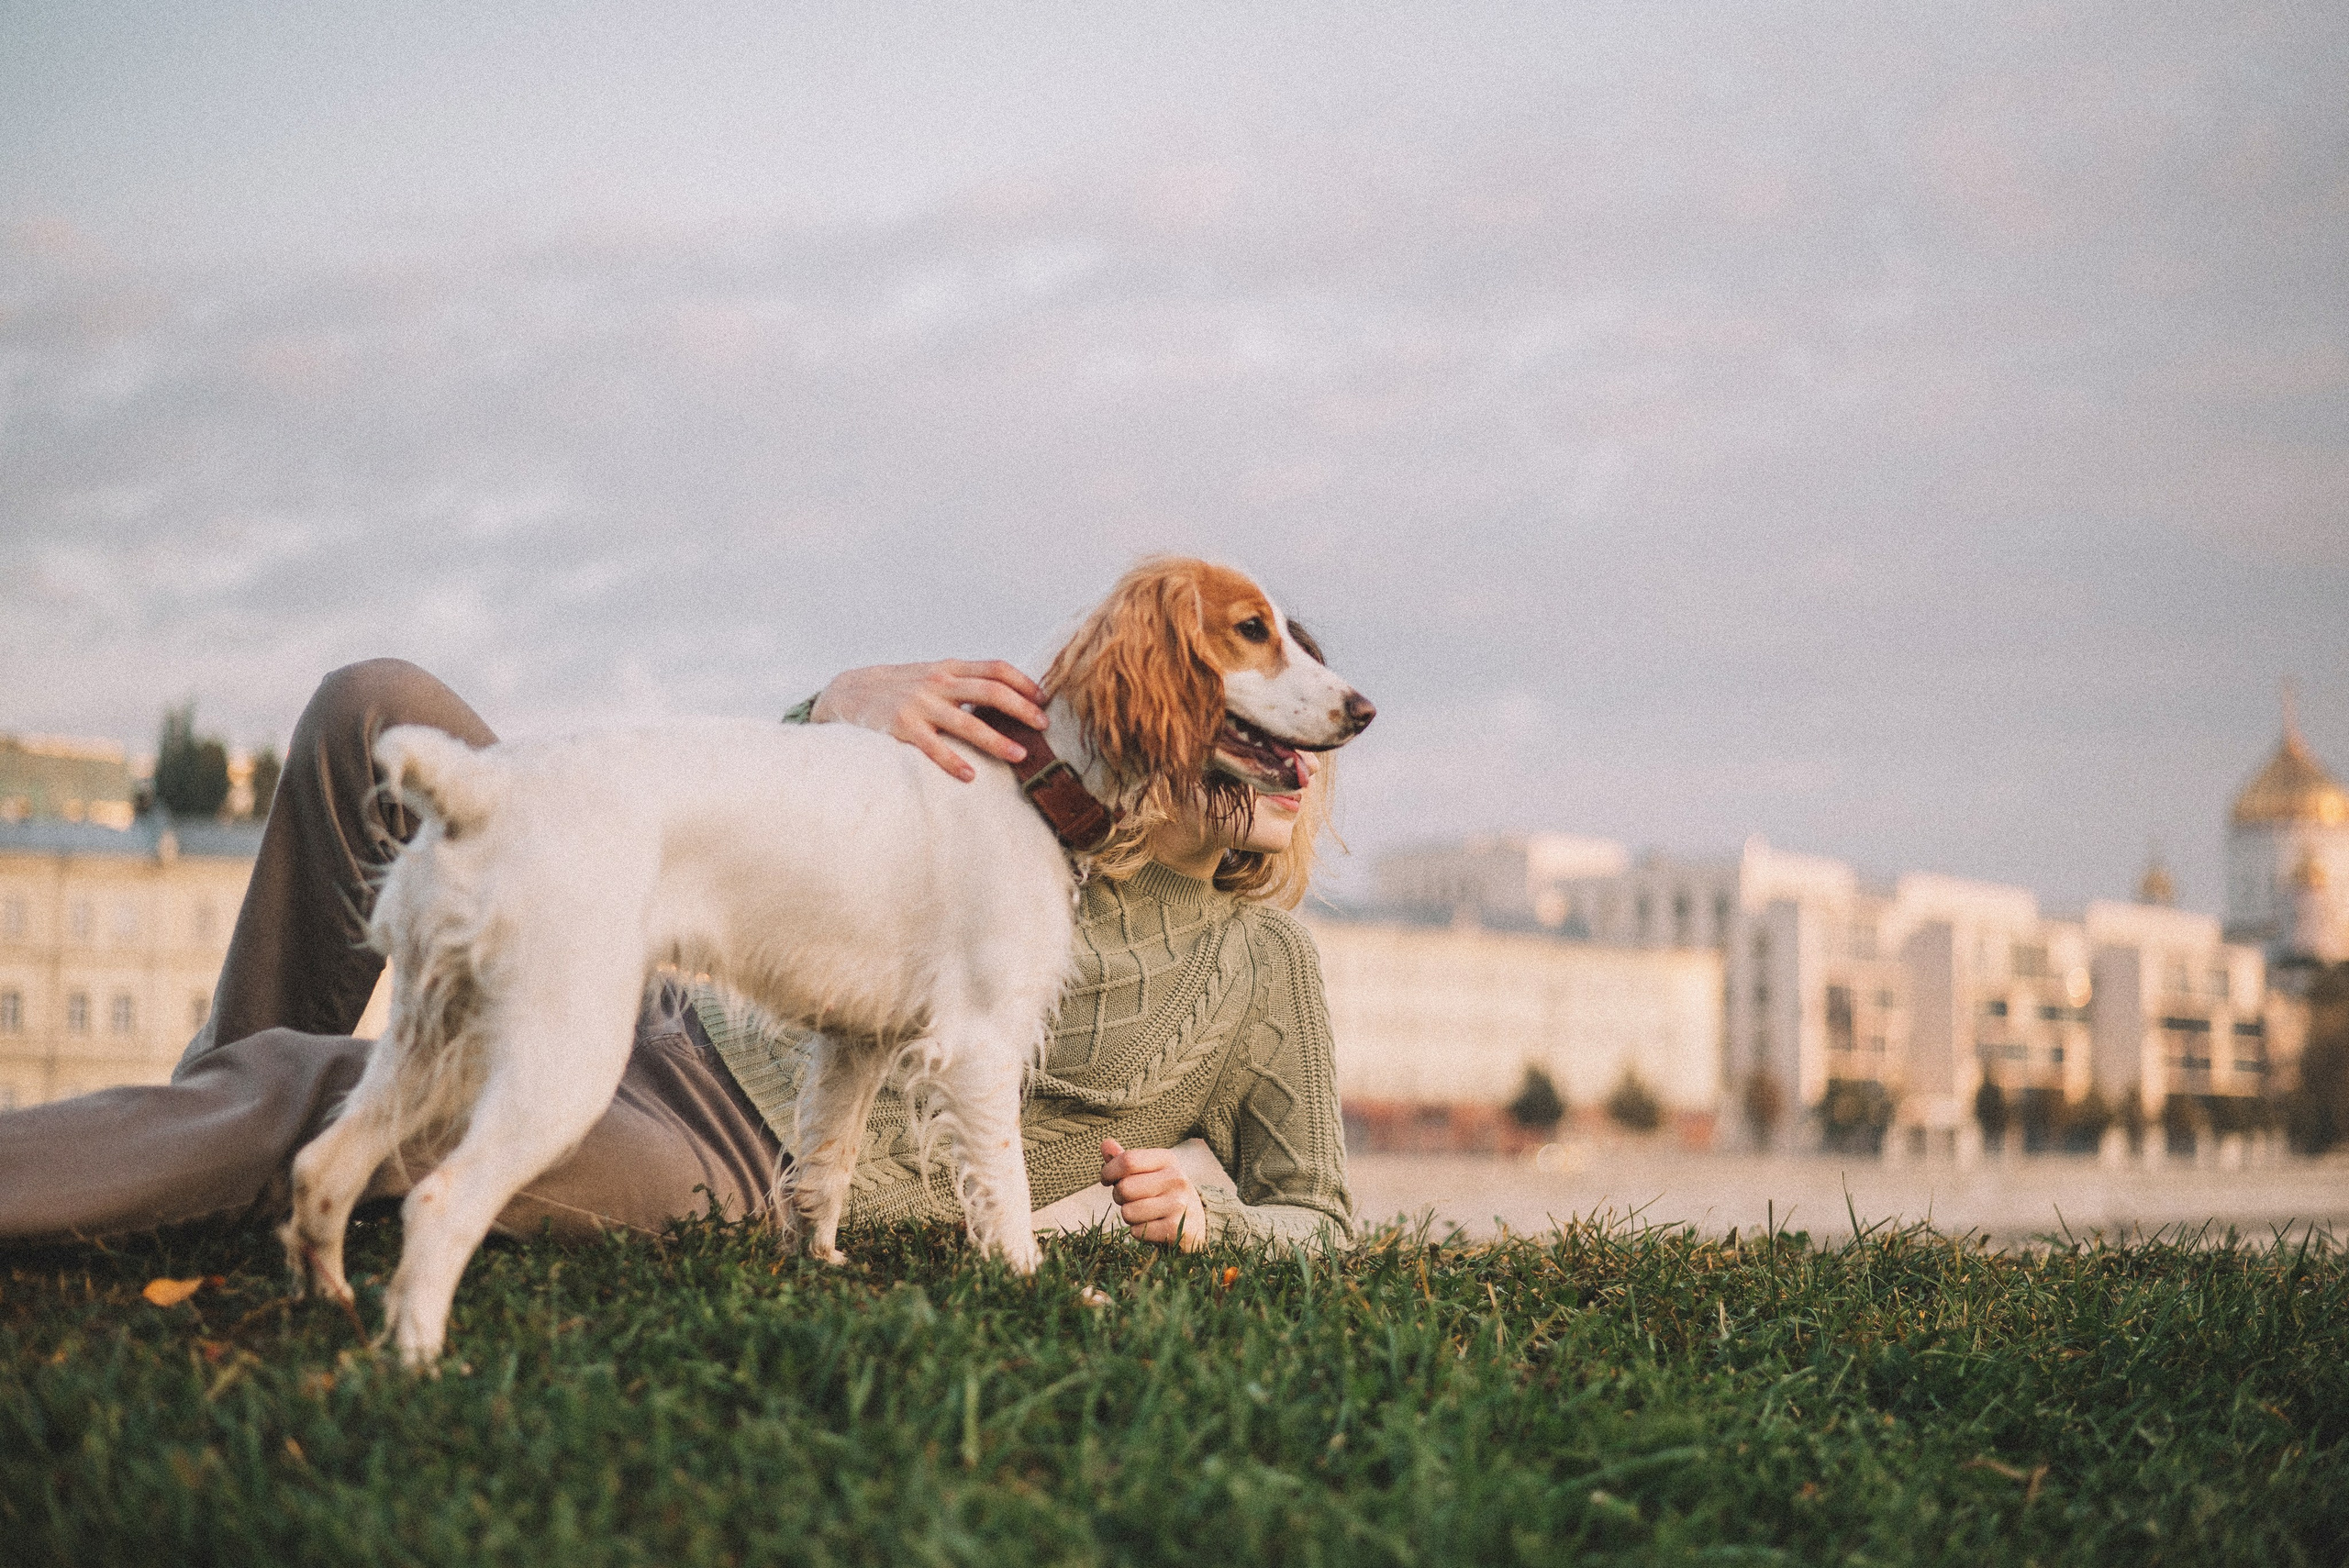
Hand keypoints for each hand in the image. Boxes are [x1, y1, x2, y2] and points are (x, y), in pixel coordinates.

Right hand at [809, 660, 1049, 781]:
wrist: (848, 691)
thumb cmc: (900, 688)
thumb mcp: (932, 675)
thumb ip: (963, 682)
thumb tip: (1006, 697)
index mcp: (949, 668)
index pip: (995, 668)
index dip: (1023, 682)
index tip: (1044, 699)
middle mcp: (937, 683)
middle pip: (990, 692)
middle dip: (1021, 709)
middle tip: (1043, 726)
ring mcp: (920, 704)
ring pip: (967, 723)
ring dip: (997, 740)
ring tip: (1020, 755)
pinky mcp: (901, 727)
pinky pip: (933, 747)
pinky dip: (952, 762)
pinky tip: (970, 775)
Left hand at [1099, 1137, 1207, 1250]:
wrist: (1196, 1222)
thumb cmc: (1163, 1192)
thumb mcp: (1149, 1171)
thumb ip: (1126, 1160)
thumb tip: (1105, 1144)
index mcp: (1167, 1159)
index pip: (1128, 1160)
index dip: (1108, 1171)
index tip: (1106, 1179)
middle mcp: (1176, 1178)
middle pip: (1124, 1188)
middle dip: (1119, 1196)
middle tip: (1131, 1199)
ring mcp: (1178, 1204)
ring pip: (1128, 1212)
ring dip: (1129, 1216)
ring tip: (1144, 1213)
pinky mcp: (1176, 1229)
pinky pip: (1136, 1231)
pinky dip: (1137, 1231)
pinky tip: (1152, 1226)